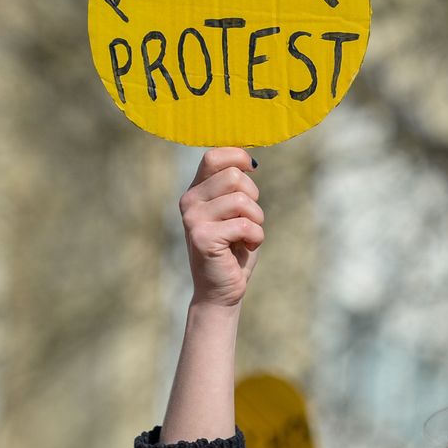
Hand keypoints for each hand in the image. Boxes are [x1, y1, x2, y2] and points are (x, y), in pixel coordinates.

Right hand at [180, 148, 264, 307]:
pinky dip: (256, 237)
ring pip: (243, 201)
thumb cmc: (234, 249)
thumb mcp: (236, 212)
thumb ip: (236, 188)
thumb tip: (249, 160)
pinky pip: (245, 225)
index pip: (213, 156)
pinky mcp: (203, 237)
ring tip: (247, 235)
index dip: (238, 156)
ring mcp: (193, 219)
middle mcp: (190, 201)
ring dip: (257, 220)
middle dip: (254, 197)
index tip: (252, 168)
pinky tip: (246, 247)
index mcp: (197, 191)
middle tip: (250, 219)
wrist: (221, 290)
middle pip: (234, 176)